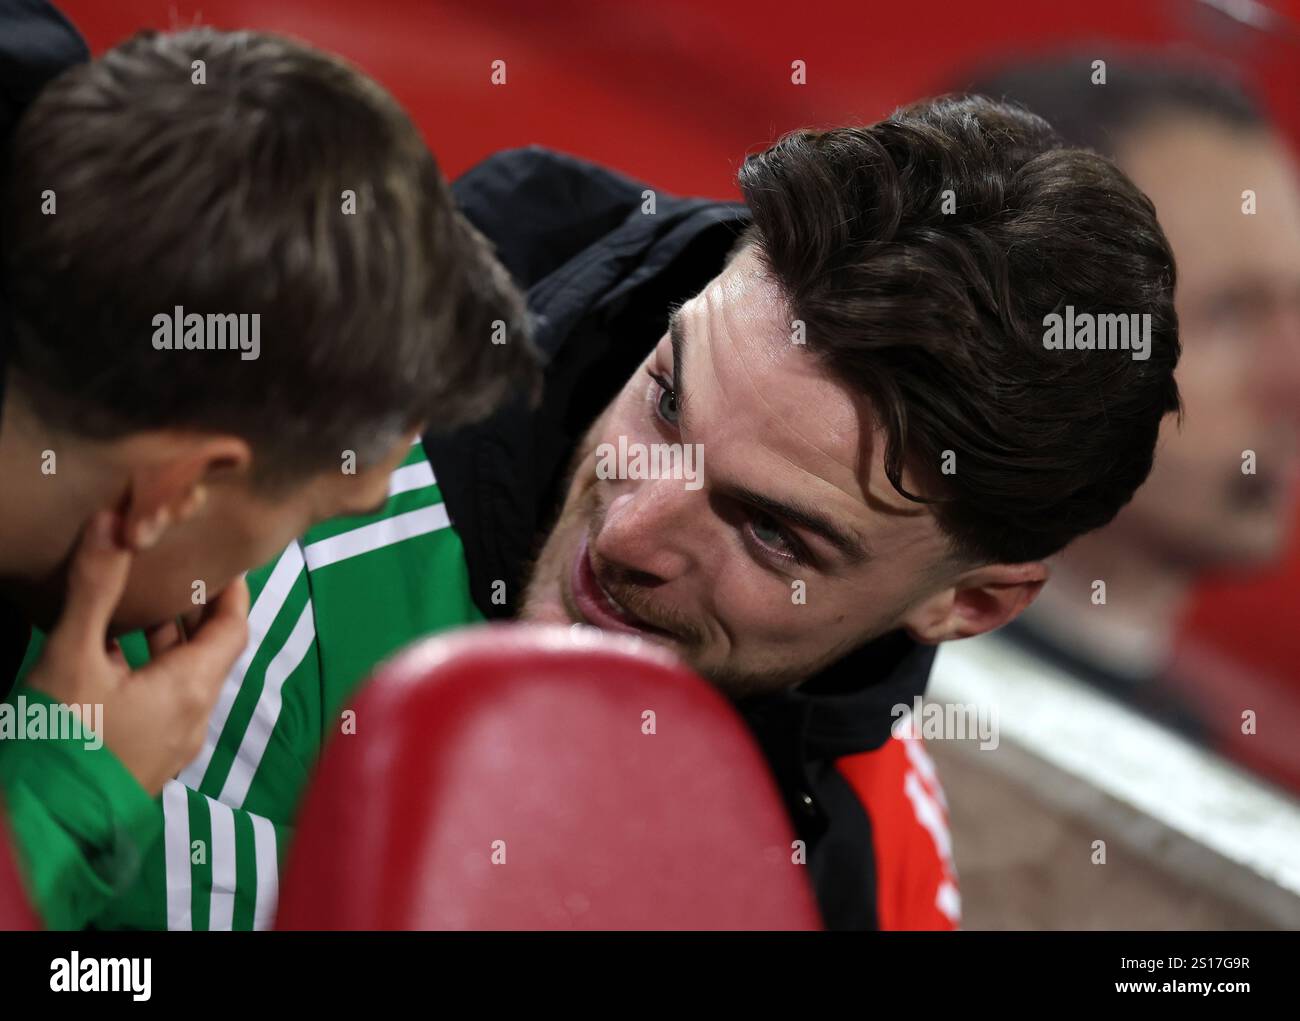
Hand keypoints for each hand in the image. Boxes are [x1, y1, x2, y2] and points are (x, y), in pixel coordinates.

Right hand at [24, 509, 249, 794]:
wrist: (35, 823)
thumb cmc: (58, 738)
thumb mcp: (72, 654)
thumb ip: (95, 587)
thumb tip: (114, 521)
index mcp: (192, 688)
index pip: (234, 626)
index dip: (230, 589)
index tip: (218, 556)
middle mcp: (193, 717)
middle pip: (208, 649)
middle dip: (191, 609)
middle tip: (173, 569)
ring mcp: (170, 744)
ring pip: (179, 676)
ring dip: (162, 639)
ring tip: (134, 603)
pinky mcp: (143, 759)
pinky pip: (157, 702)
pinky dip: (144, 670)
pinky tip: (106, 655)